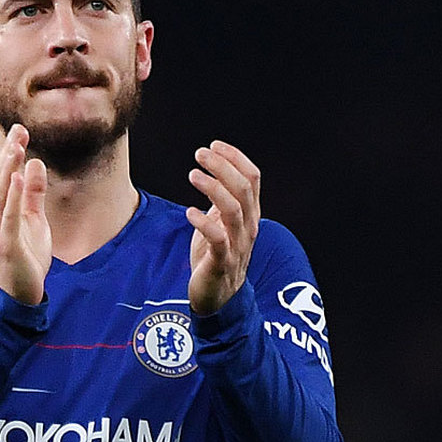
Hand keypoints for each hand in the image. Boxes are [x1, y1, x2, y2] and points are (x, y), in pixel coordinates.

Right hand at [0, 124, 50, 304]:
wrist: (19, 295)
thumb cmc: (25, 257)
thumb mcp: (34, 220)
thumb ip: (35, 194)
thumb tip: (36, 163)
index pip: (3, 175)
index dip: (10, 152)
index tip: (20, 130)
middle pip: (0, 180)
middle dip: (9, 155)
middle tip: (19, 131)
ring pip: (1, 194)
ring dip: (8, 169)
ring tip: (17, 148)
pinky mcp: (7, 243)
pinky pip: (10, 216)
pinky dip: (14, 196)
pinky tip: (20, 178)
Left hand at [186, 141, 260, 314]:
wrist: (217, 296)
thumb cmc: (216, 255)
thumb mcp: (222, 222)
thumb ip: (223, 198)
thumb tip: (215, 168)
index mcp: (250, 214)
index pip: (252, 178)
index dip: (235, 158)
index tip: (214, 144)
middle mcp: (248, 227)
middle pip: (243, 189)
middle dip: (222, 167)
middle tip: (200, 154)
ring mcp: (237, 245)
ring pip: (233, 210)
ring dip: (213, 188)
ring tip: (192, 174)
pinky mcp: (221, 262)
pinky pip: (218, 239)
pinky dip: (204, 222)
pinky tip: (189, 212)